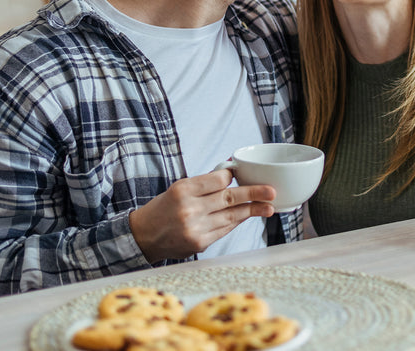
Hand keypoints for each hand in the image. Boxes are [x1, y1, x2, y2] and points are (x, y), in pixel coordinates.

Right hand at [129, 169, 275, 262]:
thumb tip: (232, 171)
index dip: (231, 177)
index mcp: (183, 190)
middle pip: (229, 198)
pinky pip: (225, 229)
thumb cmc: (163, 208)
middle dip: (254, 194)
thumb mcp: (178, 188)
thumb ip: (205, 183)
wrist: (142, 237)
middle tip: (271, 191)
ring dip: (252, 210)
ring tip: (268, 207)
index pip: (217, 180)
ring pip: (231, 216)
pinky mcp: (200, 243)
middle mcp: (189, 209)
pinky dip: (236, 221)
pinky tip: (247, 216)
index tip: (238, 174)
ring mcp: (195, 228)